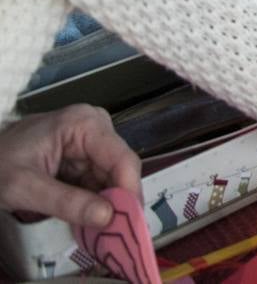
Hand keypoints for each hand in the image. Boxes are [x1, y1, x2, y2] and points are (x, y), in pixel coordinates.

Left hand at [0, 105, 140, 227]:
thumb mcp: (24, 187)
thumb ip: (66, 202)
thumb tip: (108, 218)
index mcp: (84, 124)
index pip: (122, 159)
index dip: (129, 192)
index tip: (127, 224)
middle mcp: (94, 128)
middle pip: (120, 169)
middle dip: (116, 201)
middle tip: (112, 233)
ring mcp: (89, 142)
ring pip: (111, 179)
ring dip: (105, 205)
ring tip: (98, 231)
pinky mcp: (83, 158)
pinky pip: (98, 182)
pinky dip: (94, 203)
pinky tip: (87, 219)